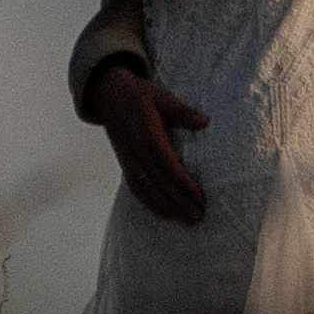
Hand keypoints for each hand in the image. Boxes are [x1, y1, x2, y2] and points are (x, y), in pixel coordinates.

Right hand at [86, 63, 208, 222]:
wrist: (108, 93)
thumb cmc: (140, 94)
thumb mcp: (162, 97)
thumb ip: (183, 111)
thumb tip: (205, 122)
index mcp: (149, 135)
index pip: (169, 167)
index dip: (184, 184)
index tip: (200, 198)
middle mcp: (138, 152)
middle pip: (161, 184)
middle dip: (180, 203)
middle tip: (198, 217)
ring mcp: (129, 159)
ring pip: (148, 190)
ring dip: (167, 208)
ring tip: (186, 220)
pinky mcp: (124, 163)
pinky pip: (136, 188)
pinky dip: (149, 203)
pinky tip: (163, 213)